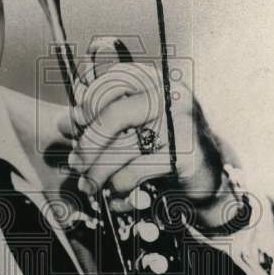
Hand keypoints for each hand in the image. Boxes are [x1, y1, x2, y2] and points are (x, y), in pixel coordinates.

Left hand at [58, 43, 221, 213]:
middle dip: (87, 143)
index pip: (112, 82)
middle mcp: (170, 95)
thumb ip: (101, 118)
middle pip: (113, 115)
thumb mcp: (134, 124)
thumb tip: (64, 122)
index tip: (72, 125)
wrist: (209, 174)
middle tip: (74, 162)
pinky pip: (134, 171)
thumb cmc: (164, 145)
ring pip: (121, 148)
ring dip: (97, 172)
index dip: (87, 104)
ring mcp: (180, 124)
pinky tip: (115, 194)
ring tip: (87, 184)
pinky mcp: (184, 154)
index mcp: (156, 80)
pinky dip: (119, 186)